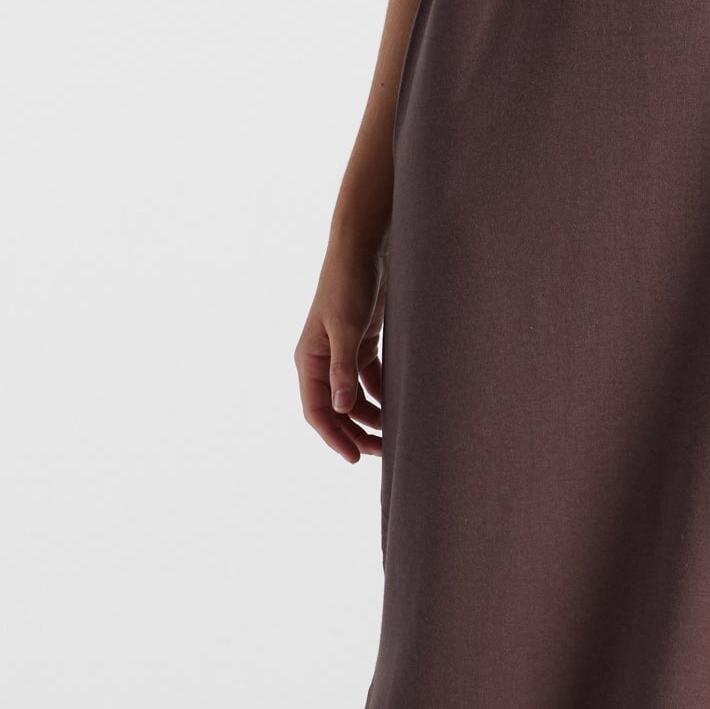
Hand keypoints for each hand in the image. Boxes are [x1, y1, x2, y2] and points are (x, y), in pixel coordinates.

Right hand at [295, 233, 385, 462]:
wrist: (362, 249)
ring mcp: (341, 354)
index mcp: (309, 361)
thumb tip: (343, 409)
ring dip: (371, 418)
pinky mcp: (360, 344)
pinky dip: (382, 395)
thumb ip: (344, 370)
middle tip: (383, 454)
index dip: (334, 437)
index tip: (355, 458)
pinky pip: (369, 380)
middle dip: (356, 433)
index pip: (317, 411)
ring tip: (395, 435)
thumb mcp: (346, 328)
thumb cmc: (348, 285)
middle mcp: (322, 361)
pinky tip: (400, 406)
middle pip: (336, 410)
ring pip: (354, 398)